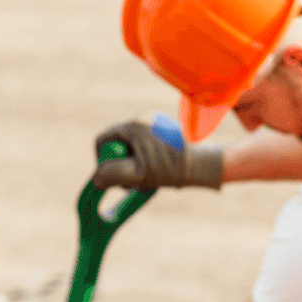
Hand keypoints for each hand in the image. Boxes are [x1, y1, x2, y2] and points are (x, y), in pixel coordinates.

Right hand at [90, 120, 223, 189]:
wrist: (204, 164)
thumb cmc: (173, 168)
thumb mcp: (138, 174)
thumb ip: (113, 175)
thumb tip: (97, 178)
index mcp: (132, 125)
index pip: (102, 141)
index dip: (102, 161)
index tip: (112, 177)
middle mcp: (141, 119)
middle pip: (116, 145)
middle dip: (120, 164)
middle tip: (133, 181)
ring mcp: (153, 125)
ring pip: (131, 148)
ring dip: (134, 165)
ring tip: (148, 177)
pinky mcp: (164, 132)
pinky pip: (144, 148)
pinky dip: (146, 161)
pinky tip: (158, 172)